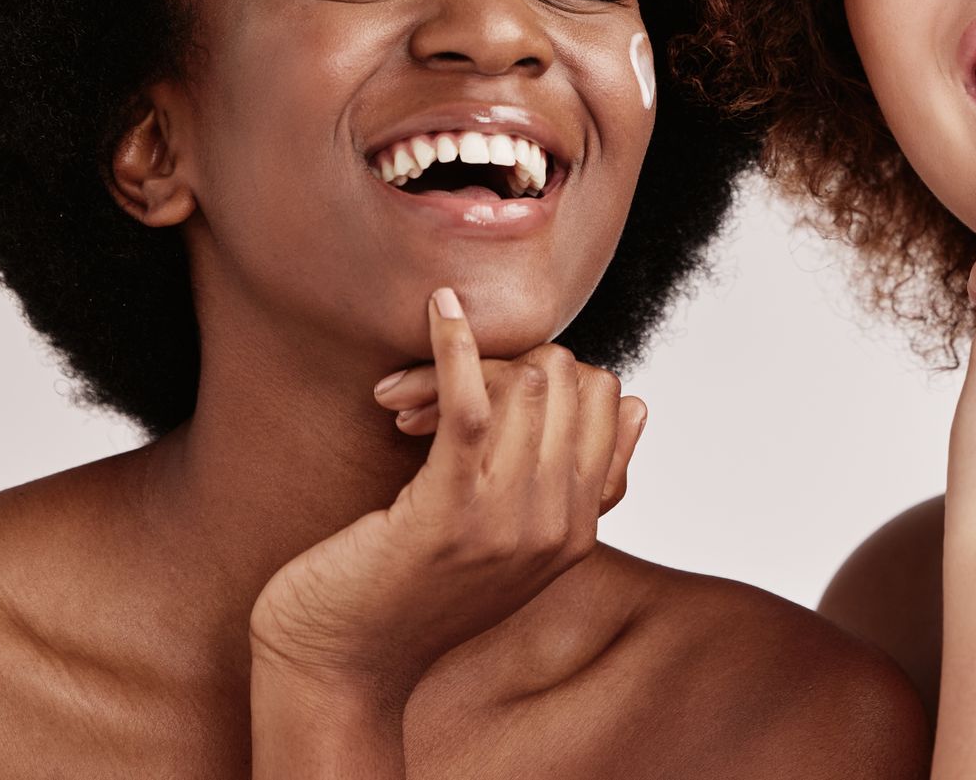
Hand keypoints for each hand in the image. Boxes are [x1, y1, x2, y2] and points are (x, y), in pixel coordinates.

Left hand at [248, 288, 646, 710]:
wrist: (339, 666)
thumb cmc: (411, 593)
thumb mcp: (514, 541)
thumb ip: (578, 482)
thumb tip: (636, 403)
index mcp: (578, 529)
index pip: (608, 397)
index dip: (549, 374)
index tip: (479, 399)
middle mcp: (555, 525)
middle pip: (567, 379)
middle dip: (504, 360)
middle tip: (426, 400)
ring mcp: (507, 521)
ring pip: (524, 382)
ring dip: (461, 362)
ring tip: (400, 401)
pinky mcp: (448, 512)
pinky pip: (472, 400)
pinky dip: (456, 343)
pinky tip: (439, 309)